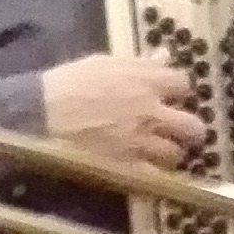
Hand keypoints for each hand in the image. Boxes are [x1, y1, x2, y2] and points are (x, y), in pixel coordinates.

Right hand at [39, 54, 206, 167]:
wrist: (40, 116)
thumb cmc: (66, 84)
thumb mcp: (103, 63)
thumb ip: (139, 63)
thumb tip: (164, 56)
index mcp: (146, 81)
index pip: (184, 84)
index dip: (179, 91)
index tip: (171, 96)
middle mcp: (152, 112)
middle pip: (193, 125)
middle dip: (189, 129)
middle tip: (179, 131)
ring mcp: (142, 143)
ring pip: (177, 154)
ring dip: (171, 153)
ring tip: (159, 153)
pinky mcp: (128, 168)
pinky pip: (155, 176)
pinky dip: (155, 174)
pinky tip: (147, 171)